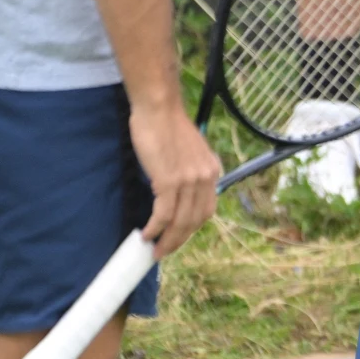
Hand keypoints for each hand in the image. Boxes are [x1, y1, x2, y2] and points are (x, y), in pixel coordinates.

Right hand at [130, 105, 220, 258]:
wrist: (158, 106)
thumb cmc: (166, 125)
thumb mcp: (189, 150)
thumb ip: (190, 170)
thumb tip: (179, 191)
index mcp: (212, 171)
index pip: (206, 209)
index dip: (192, 227)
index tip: (179, 236)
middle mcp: (206, 178)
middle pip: (195, 220)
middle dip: (180, 240)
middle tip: (164, 251)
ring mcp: (189, 180)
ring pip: (181, 221)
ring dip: (168, 240)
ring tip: (155, 250)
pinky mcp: (170, 180)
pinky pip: (165, 213)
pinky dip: (156, 227)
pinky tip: (147, 234)